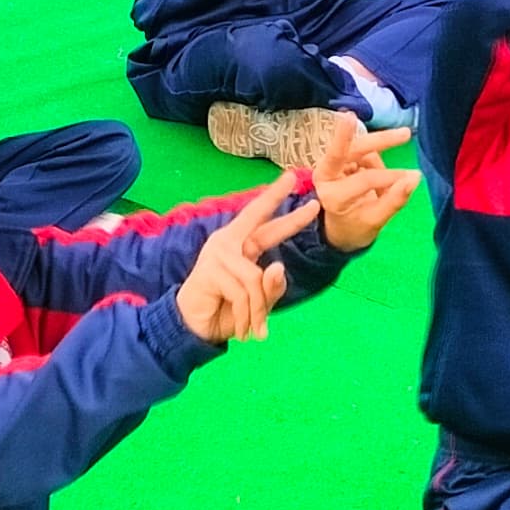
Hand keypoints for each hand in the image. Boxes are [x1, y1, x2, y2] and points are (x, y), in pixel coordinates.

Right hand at [175, 181, 312, 345]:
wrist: (194, 329)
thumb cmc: (225, 311)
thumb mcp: (257, 303)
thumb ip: (271, 287)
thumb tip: (278, 266)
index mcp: (241, 244)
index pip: (262, 218)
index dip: (276, 198)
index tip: (293, 178)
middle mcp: (228, 241)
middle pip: (258, 219)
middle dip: (285, 209)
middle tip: (314, 204)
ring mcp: (218, 253)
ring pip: (256, 279)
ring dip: (258, 311)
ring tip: (256, 331)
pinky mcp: (211, 269)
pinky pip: (243, 292)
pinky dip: (247, 316)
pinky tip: (242, 330)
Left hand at [306, 122, 417, 252]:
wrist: (339, 226)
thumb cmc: (355, 226)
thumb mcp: (375, 220)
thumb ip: (394, 200)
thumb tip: (415, 178)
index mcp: (332, 195)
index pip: (365, 180)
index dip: (390, 177)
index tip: (412, 175)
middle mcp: (325, 175)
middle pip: (355, 150)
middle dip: (380, 140)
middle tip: (405, 133)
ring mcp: (330, 162)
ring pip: (363, 147)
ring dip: (382, 157)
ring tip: (393, 178)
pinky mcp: (338, 156)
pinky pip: (364, 151)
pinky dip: (377, 159)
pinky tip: (379, 174)